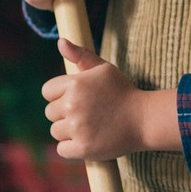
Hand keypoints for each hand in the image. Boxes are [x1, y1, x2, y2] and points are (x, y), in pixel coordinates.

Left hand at [43, 39, 180, 159]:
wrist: (143, 119)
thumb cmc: (122, 91)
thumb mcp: (103, 69)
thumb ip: (80, 55)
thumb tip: (61, 41)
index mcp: (75, 83)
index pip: (47, 91)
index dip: (59, 94)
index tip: (75, 98)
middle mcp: (73, 105)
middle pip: (50, 112)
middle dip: (64, 113)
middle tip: (85, 112)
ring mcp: (77, 128)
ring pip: (55, 131)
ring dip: (68, 131)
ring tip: (88, 126)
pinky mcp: (82, 148)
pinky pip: (62, 149)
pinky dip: (72, 147)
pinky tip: (87, 139)